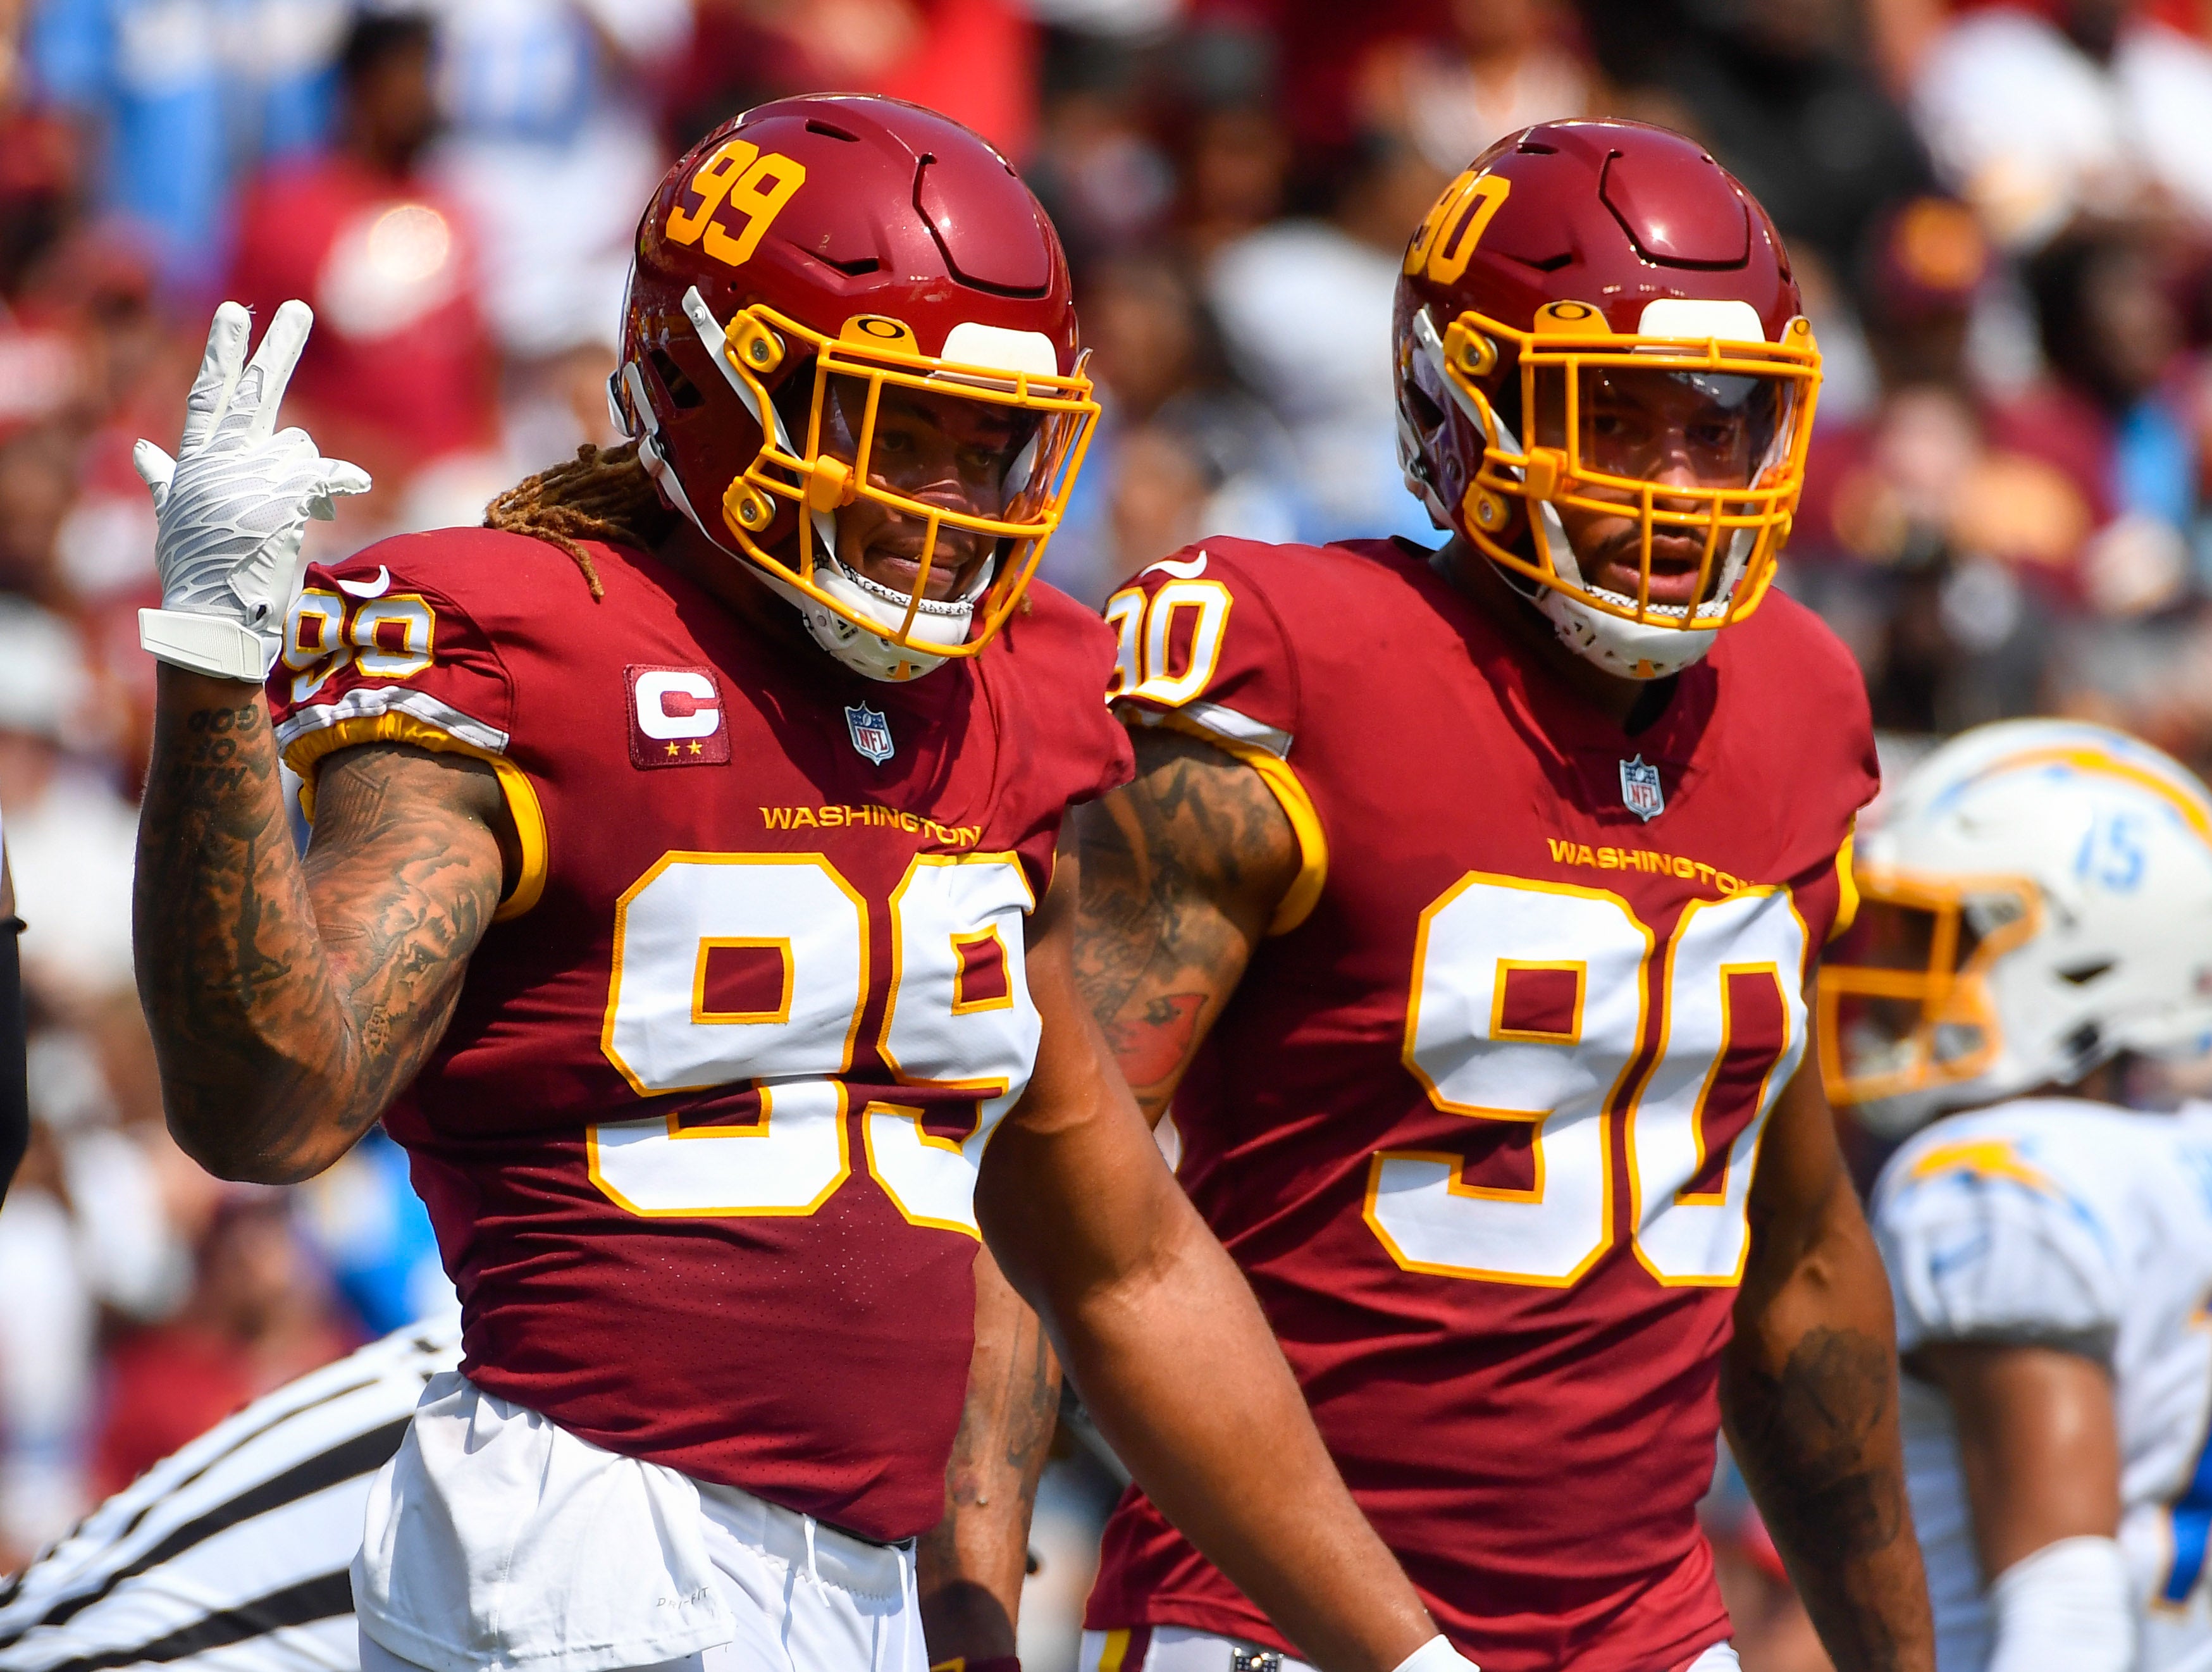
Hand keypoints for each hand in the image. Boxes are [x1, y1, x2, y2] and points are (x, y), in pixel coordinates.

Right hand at [136, 300, 370, 682]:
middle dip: (276, 347)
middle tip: (296, 306)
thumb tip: (139, 449)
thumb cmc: (200, 573)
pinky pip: (326, 472)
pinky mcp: (282, 499)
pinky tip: (352, 482)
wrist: (214, 621)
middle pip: (254, 392)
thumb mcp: (175, 519)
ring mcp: (250, 478)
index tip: (233, 312)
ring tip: (286, 518)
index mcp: (195, 463)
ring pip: (300, 447)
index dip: (222, 353)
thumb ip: (164, 479)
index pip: (208, 395)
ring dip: (304, 476)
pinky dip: (342, 476)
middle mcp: (219, 463)